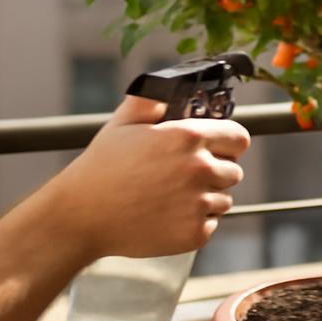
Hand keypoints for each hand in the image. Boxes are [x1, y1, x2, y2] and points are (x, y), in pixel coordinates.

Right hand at [48, 95, 251, 260]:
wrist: (81, 216)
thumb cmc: (101, 167)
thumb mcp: (123, 123)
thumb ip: (151, 99)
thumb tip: (170, 87)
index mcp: (188, 137)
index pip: (240, 138)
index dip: (229, 143)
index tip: (218, 149)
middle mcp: (200, 169)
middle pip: (234, 171)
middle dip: (215, 172)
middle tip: (183, 177)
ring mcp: (198, 204)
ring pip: (224, 199)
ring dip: (206, 198)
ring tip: (171, 197)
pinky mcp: (194, 233)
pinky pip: (211, 223)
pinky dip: (195, 222)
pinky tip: (167, 216)